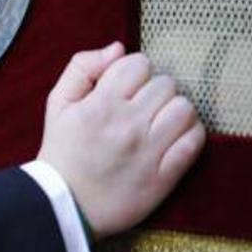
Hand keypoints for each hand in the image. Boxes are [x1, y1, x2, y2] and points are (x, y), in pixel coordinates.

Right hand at [37, 42, 205, 239]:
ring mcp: (149, 151)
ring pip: (184, 109)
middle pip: (165, 84)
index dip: (133, 69)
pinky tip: (173, 136)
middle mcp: (128, 124)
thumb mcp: (57, 103)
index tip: (126, 85)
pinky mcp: (164, 176)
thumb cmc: (62, 150)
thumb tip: (118, 47)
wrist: (65, 203)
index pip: (138, 64)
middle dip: (154, 88)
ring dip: (174, 109)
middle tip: (141, 104)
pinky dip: (190, 133)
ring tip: (159, 119)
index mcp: (101, 104)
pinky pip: (194, 142)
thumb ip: (82, 67)